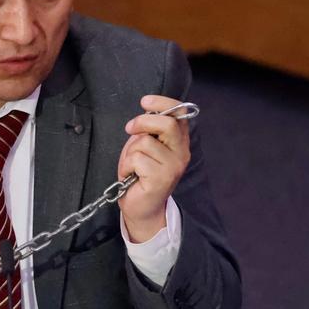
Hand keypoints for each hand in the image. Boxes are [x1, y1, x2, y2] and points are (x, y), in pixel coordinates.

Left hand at [116, 95, 190, 242]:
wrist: (141, 207)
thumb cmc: (140, 175)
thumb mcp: (144, 146)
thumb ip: (149, 130)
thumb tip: (146, 111)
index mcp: (179, 142)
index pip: (180, 114)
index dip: (164, 102)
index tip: (145, 101)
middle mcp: (181, 153)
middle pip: (167, 124)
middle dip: (143, 122)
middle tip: (130, 129)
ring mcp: (173, 166)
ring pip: (145, 142)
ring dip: (130, 153)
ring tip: (133, 166)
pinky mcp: (162, 179)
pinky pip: (137, 159)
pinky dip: (127, 166)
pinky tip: (131, 176)